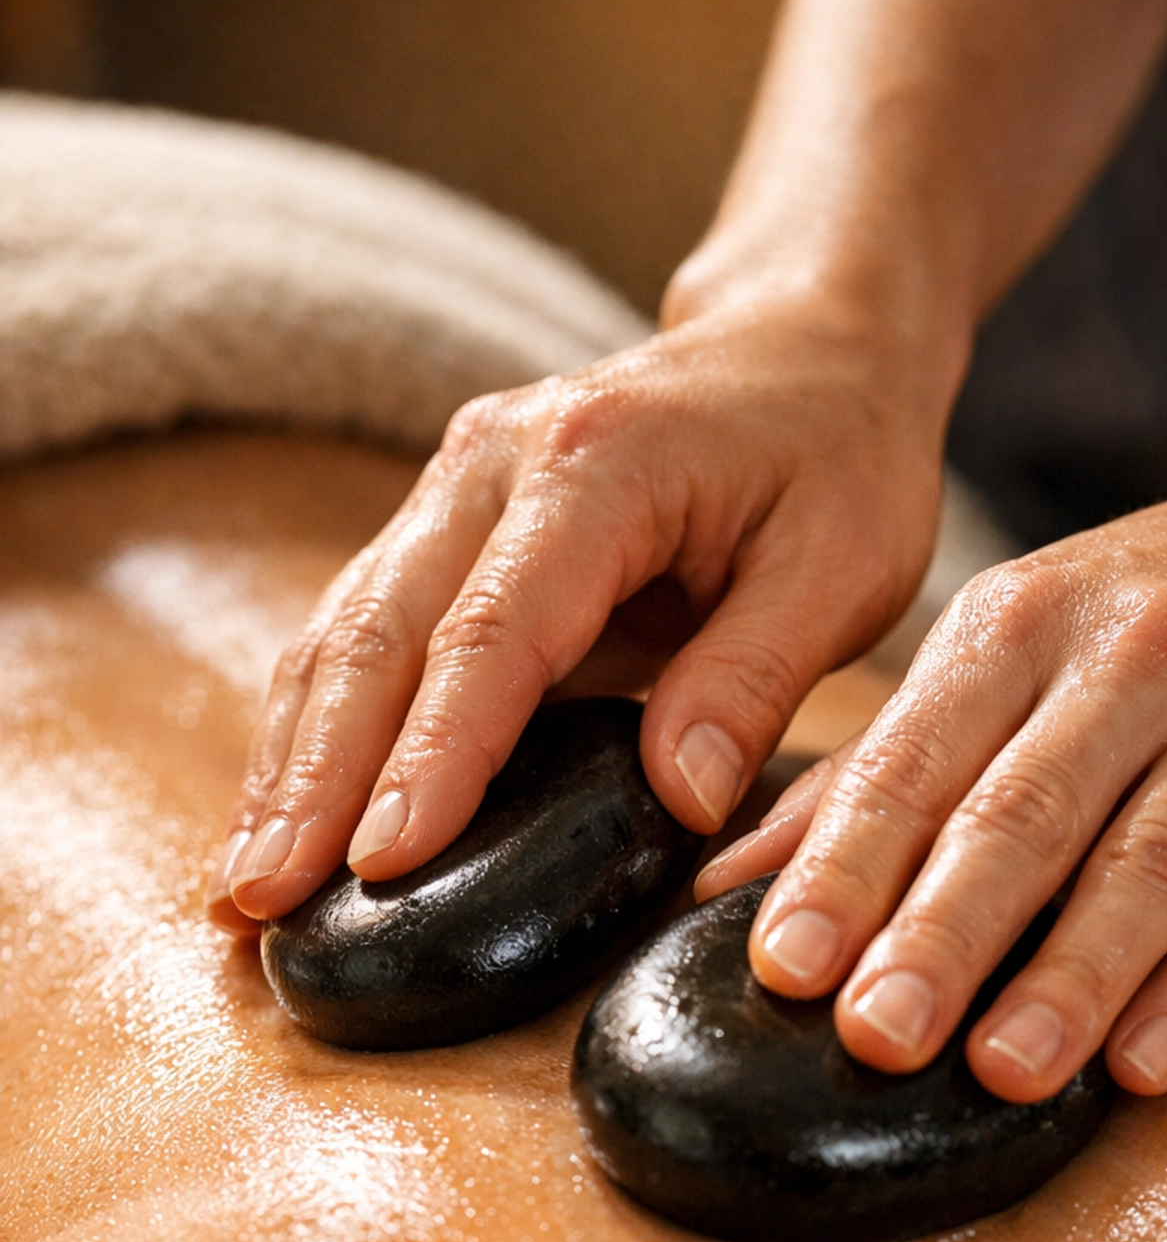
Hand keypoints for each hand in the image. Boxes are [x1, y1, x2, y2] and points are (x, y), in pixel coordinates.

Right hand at [208, 300, 945, 930]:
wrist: (804, 343)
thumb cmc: (837, 457)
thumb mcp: (843, 565)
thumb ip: (755, 677)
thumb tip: (681, 800)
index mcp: (597, 467)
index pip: (495, 632)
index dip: (435, 756)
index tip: (386, 862)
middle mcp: (495, 462)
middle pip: (380, 635)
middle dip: (315, 777)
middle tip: (265, 898)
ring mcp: (453, 487)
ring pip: (343, 634)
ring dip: (288, 762)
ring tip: (247, 885)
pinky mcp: (443, 527)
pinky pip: (358, 633)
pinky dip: (311, 729)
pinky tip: (282, 815)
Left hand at [700, 447, 1166, 1099]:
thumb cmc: (1144, 621)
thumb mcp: (1003, 652)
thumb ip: (875, 776)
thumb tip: (724, 889)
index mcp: (1016, 625)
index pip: (915, 759)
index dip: (846, 867)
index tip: (786, 966)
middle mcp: (1131, 659)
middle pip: (1023, 813)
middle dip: (943, 931)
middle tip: (876, 1036)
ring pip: (1151, 860)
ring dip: (1075, 974)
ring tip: (1005, 1071)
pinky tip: (1149, 1062)